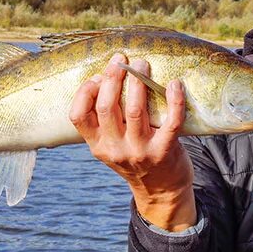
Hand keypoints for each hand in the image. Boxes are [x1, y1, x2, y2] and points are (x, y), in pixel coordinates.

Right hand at [69, 53, 196, 231]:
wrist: (162, 191)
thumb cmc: (137, 158)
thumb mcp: (112, 146)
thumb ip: (105, 122)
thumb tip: (106, 78)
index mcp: (97, 145)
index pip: (77, 116)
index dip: (85, 91)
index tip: (98, 76)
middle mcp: (115, 149)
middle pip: (107, 106)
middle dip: (113, 77)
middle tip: (122, 60)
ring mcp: (140, 151)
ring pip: (135, 109)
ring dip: (139, 82)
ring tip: (143, 65)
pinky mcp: (165, 151)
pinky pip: (171, 120)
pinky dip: (174, 99)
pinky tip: (174, 84)